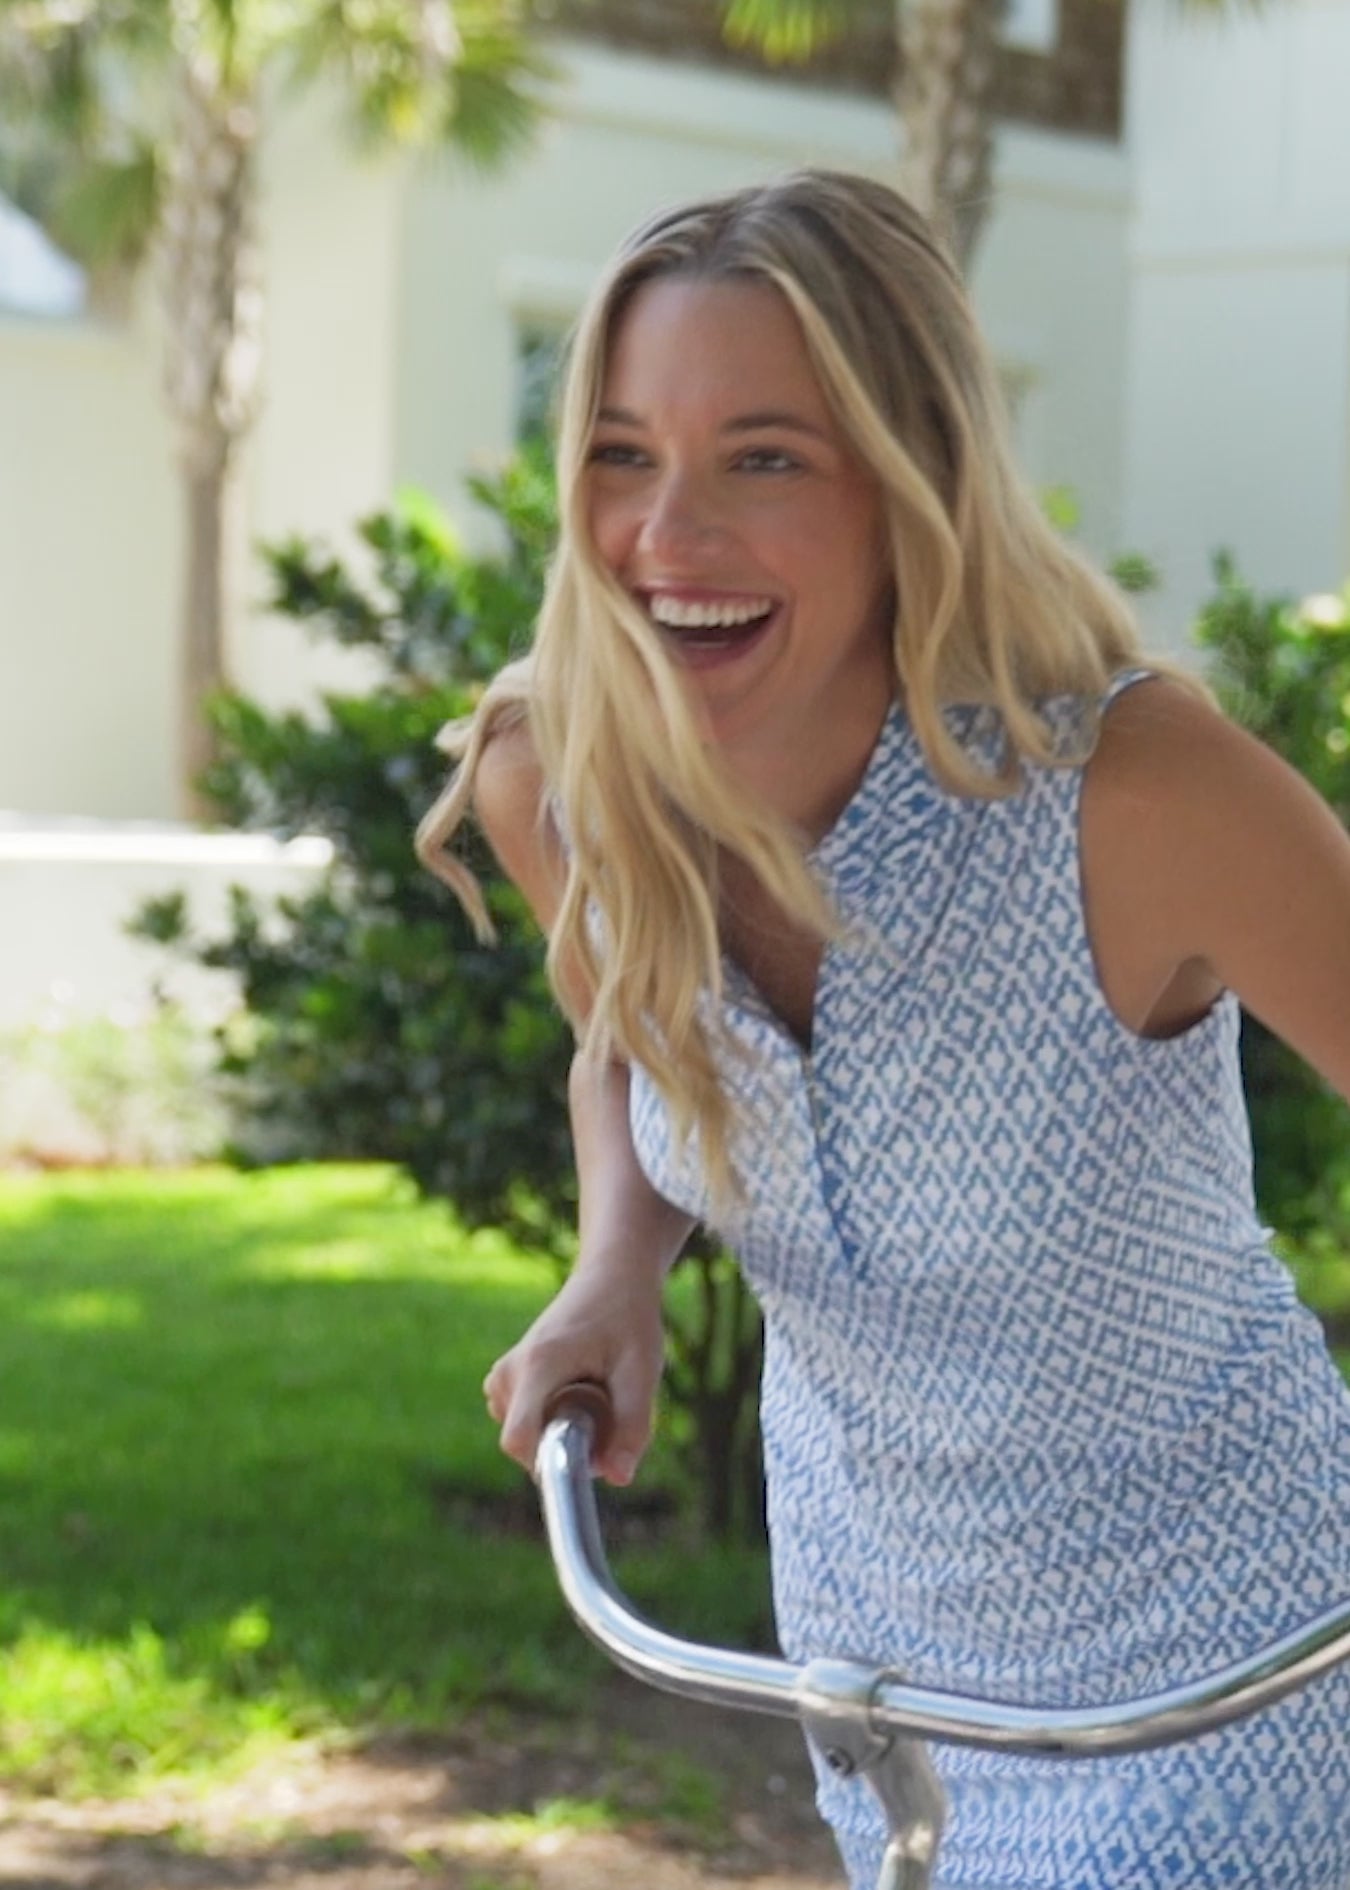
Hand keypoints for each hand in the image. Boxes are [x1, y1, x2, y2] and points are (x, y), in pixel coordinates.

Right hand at [483, 1261, 665, 1485]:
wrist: (612, 1276)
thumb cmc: (628, 1318)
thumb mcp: (642, 1370)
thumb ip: (632, 1426)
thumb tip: (618, 1478)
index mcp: (539, 1366)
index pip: (517, 1439)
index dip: (548, 1463)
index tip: (587, 1454)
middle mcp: (511, 1370)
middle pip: (525, 1441)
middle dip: (565, 1442)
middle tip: (605, 1407)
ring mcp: (505, 1373)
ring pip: (525, 1432)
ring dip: (559, 1428)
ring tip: (593, 1391)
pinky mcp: (509, 1375)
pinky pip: (523, 1419)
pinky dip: (550, 1417)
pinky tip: (578, 1388)